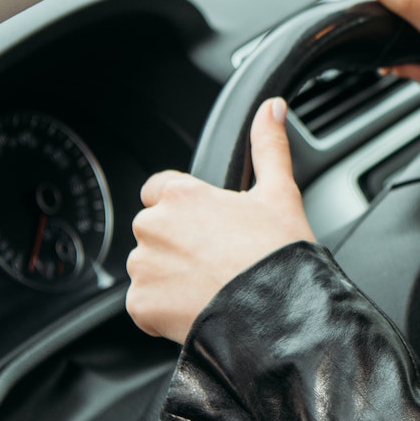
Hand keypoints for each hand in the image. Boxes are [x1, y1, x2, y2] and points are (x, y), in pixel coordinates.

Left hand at [125, 98, 316, 343]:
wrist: (276, 312)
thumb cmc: (278, 253)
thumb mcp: (280, 193)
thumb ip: (268, 146)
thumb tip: (272, 108)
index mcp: (181, 194)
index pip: (160, 190)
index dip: (186, 207)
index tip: (207, 225)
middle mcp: (153, 226)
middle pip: (155, 230)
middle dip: (178, 243)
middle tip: (218, 260)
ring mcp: (143, 267)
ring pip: (149, 267)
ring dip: (170, 276)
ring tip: (211, 286)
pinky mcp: (139, 304)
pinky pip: (145, 304)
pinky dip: (164, 309)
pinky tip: (197, 307)